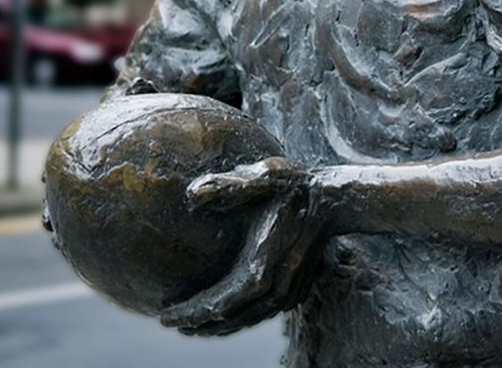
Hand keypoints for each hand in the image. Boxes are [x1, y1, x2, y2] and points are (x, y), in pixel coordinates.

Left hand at [159, 158, 327, 335]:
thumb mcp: (264, 177)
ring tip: (196, 320)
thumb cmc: (298, 186)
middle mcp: (274, 289)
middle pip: (229, 319)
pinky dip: (242, 315)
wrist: (338, 198)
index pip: (216, 305)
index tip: (163, 314)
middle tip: (172, 321)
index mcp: (259, 269)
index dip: (189, 313)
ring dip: (220, 323)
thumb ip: (229, 186)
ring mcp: (288, 291)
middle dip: (199, 323)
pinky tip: (232, 304)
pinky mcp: (298, 287)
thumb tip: (191, 195)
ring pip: (247, 319)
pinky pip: (262, 311)